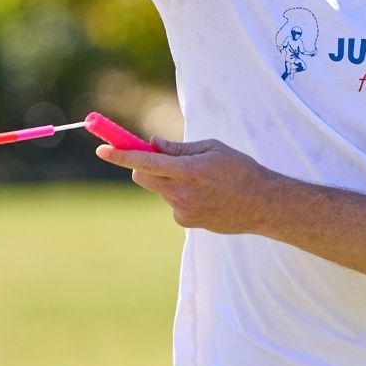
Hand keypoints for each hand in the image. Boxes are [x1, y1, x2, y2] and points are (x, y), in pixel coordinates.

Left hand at [97, 137, 281, 234]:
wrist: (263, 205)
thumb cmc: (241, 170)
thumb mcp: (213, 148)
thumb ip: (179, 148)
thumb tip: (152, 143)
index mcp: (189, 170)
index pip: (145, 161)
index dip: (121, 154)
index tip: (102, 149)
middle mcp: (181, 193)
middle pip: (143, 176)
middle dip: (144, 165)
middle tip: (160, 157)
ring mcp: (182, 211)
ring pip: (159, 189)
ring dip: (168, 180)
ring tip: (201, 180)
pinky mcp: (185, 222)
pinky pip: (172, 203)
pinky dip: (180, 195)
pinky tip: (205, 196)